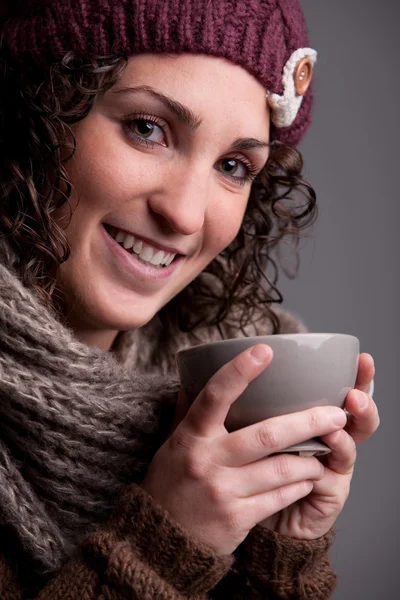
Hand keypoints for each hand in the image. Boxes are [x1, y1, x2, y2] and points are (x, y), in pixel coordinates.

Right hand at [141, 345, 347, 555]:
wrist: (160, 541)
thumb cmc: (171, 483)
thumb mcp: (172, 444)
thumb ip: (187, 411)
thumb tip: (194, 376)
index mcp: (191, 436)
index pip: (215, 396)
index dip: (239, 371)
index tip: (265, 350)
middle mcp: (208, 461)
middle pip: (267, 434)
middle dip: (308, 422)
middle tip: (335, 413)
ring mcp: (223, 491)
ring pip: (282, 468)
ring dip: (310, 459)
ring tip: (325, 450)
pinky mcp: (238, 518)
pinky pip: (280, 496)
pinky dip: (299, 485)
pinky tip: (308, 478)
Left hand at [259, 352, 379, 538]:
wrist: (247, 510)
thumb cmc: (250, 461)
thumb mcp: (251, 424)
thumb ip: (257, 400)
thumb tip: (240, 360)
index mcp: (315, 419)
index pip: (343, 392)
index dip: (357, 376)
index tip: (363, 357)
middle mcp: (330, 441)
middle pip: (358, 418)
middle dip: (363, 401)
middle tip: (355, 393)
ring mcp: (333, 468)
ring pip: (348, 447)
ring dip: (342, 435)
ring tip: (338, 421)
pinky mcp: (328, 496)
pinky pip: (328, 480)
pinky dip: (321, 469)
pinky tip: (315, 464)